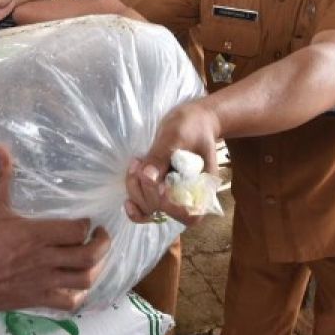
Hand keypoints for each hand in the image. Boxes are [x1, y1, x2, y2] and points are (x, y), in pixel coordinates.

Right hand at [0, 145, 110, 312]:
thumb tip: (0, 147)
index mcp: (37, 235)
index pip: (78, 231)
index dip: (87, 225)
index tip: (87, 219)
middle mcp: (46, 260)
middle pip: (89, 256)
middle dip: (102, 245)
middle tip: (100, 236)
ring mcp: (44, 282)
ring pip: (84, 280)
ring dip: (95, 269)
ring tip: (94, 258)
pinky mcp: (38, 300)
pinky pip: (69, 302)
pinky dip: (79, 295)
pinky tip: (77, 286)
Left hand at [127, 102, 219, 226]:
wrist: (193, 120)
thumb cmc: (191, 126)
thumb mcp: (177, 136)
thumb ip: (162, 156)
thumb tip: (147, 177)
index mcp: (204, 190)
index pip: (188, 214)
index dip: (168, 204)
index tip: (155, 181)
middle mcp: (190, 199)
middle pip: (165, 212)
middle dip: (146, 190)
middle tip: (139, 163)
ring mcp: (174, 195)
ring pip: (150, 208)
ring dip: (136, 190)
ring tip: (136, 163)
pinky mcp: (161, 189)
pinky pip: (145, 203)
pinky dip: (134, 196)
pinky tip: (130, 184)